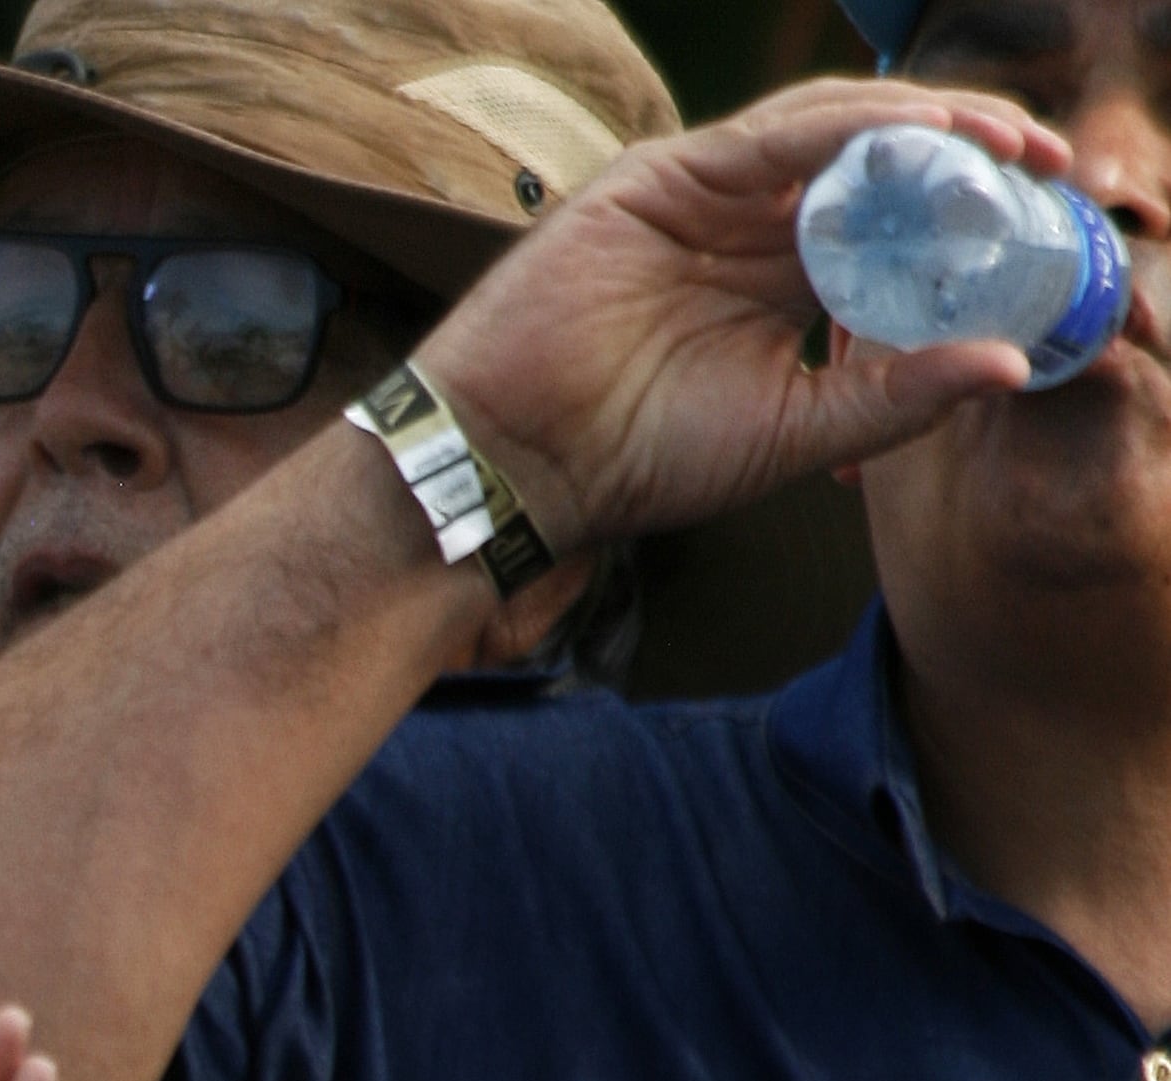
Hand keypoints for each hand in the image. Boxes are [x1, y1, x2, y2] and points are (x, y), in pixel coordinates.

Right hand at [416, 78, 1068, 554]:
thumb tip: (1013, 366)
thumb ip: (896, 399)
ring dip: (925, 129)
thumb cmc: (634, 461)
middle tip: (1046, 168)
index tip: (1043, 230)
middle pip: (875, 167)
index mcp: (776, 288)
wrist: (518, 466)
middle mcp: (746, 232)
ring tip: (1000, 148)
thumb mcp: (797, 434)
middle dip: (965, 160)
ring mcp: (704, 200)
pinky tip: (918, 139)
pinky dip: (854, 130)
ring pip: (835, 134)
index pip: (891, 229)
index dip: (967, 221)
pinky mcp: (661, 179)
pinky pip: (777, 137)